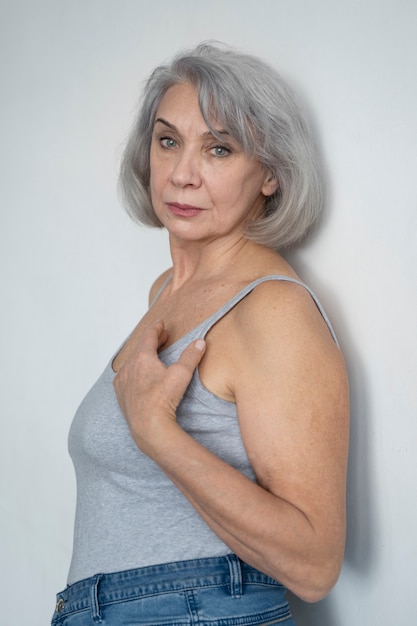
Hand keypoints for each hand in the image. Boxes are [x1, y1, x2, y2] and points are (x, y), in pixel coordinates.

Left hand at [113, 320, 205, 456]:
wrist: (147, 426)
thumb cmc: (163, 399)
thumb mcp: (182, 374)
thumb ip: (191, 356)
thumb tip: (199, 343)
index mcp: (142, 358)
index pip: (149, 337)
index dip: (156, 329)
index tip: (160, 323)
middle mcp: (129, 367)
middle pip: (140, 348)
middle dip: (152, 342)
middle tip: (161, 337)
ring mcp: (123, 382)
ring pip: (132, 363)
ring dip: (142, 357)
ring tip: (150, 356)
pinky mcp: (121, 395)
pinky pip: (126, 377)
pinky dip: (134, 372)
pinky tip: (138, 376)